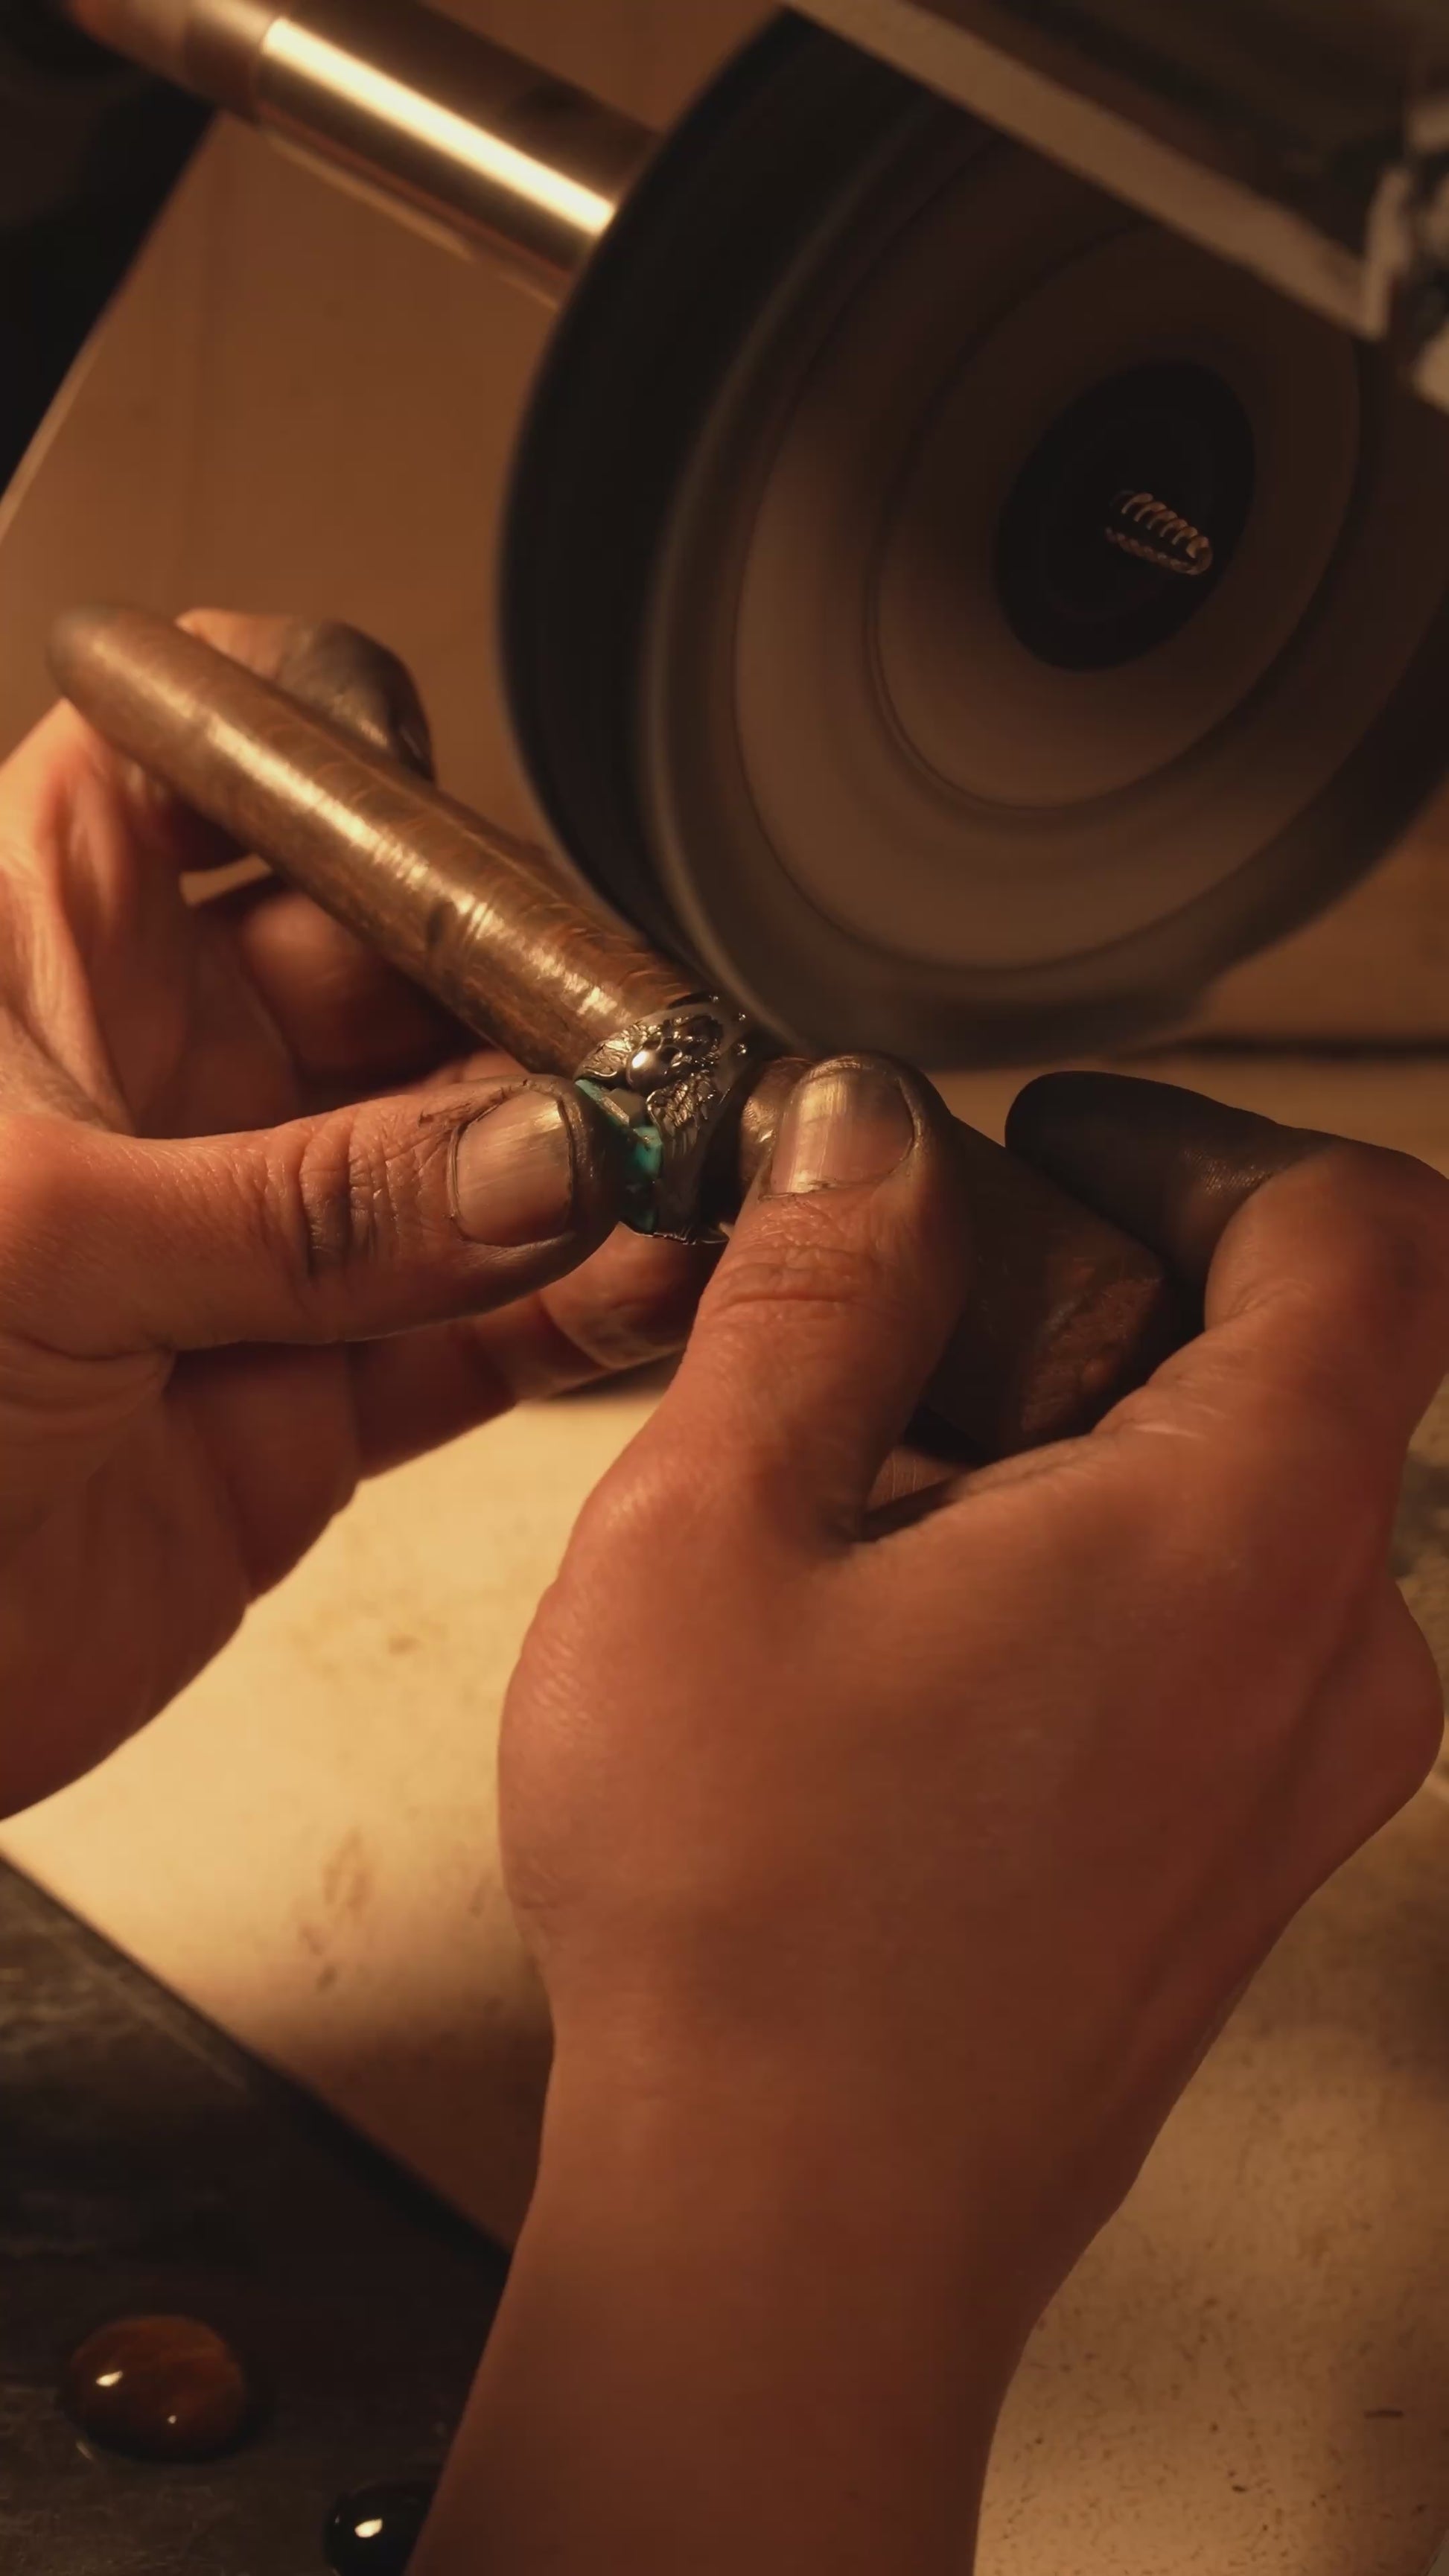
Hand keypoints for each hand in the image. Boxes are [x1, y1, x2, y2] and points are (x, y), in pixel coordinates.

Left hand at [0, 613, 706, 1815]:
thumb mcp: (38, 1238)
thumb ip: (315, 1203)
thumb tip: (549, 1155)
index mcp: (46, 948)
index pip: (208, 760)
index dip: (332, 746)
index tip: (450, 799)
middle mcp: (160, 1076)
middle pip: (398, 955)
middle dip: (533, 980)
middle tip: (647, 1036)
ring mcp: (248, 1241)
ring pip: (469, 1153)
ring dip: (586, 1154)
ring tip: (690, 1156)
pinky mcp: (305, 1405)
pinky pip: (480, 1335)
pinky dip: (577, 1314)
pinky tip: (655, 1280)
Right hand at [418, 1061, 1448, 2574]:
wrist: (797, 2236)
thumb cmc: (754, 1929)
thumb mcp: (713, 1531)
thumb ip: (811, 1293)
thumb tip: (862, 1136)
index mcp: (1244, 1536)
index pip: (1361, 1233)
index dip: (1210, 1139)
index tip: (1069, 1141)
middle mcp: (1332, 1654)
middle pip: (1305, 1361)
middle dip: (1115, 1283)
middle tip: (924, 1303)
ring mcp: (1306, 1773)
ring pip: (1258, 1498)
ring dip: (1095, 1430)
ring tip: (888, 1480)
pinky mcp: (1245, 1854)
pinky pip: (1228, 1627)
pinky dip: (1103, 1557)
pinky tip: (917, 1621)